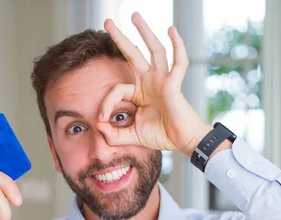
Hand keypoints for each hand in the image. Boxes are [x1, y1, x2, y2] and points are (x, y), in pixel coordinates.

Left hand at [98, 13, 217, 156]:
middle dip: (120, 38)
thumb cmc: (161, 136)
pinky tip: (171, 30)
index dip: (106, 103)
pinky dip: (177, 45)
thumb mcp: (132, 135)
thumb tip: (99, 126)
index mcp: (140, 92)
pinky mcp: (174, 83)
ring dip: (144, 32)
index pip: (117, 89)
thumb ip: (114, 134)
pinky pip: (178, 62)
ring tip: (134, 15)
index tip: (101, 120)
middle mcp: (150, 82)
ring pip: (154, 50)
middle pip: (133, 54)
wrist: (182, 142)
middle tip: (106, 21)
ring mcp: (162, 80)